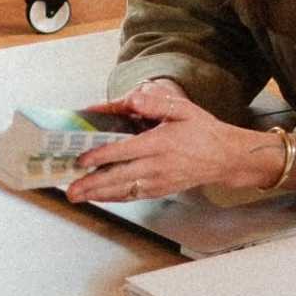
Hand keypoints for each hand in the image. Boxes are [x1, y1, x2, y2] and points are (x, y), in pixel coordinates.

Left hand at [64, 79, 284, 202]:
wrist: (225, 158)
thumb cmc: (203, 131)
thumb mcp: (183, 109)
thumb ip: (157, 104)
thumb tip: (134, 98)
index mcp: (160, 144)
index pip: (125, 151)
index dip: (101, 156)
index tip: (82, 159)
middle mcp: (157, 166)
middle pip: (118, 177)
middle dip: (91, 183)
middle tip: (70, 189)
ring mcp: (158, 181)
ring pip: (122, 190)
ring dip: (98, 194)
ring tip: (77, 196)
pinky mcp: (160, 190)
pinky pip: (132, 195)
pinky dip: (113, 197)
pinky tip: (98, 196)